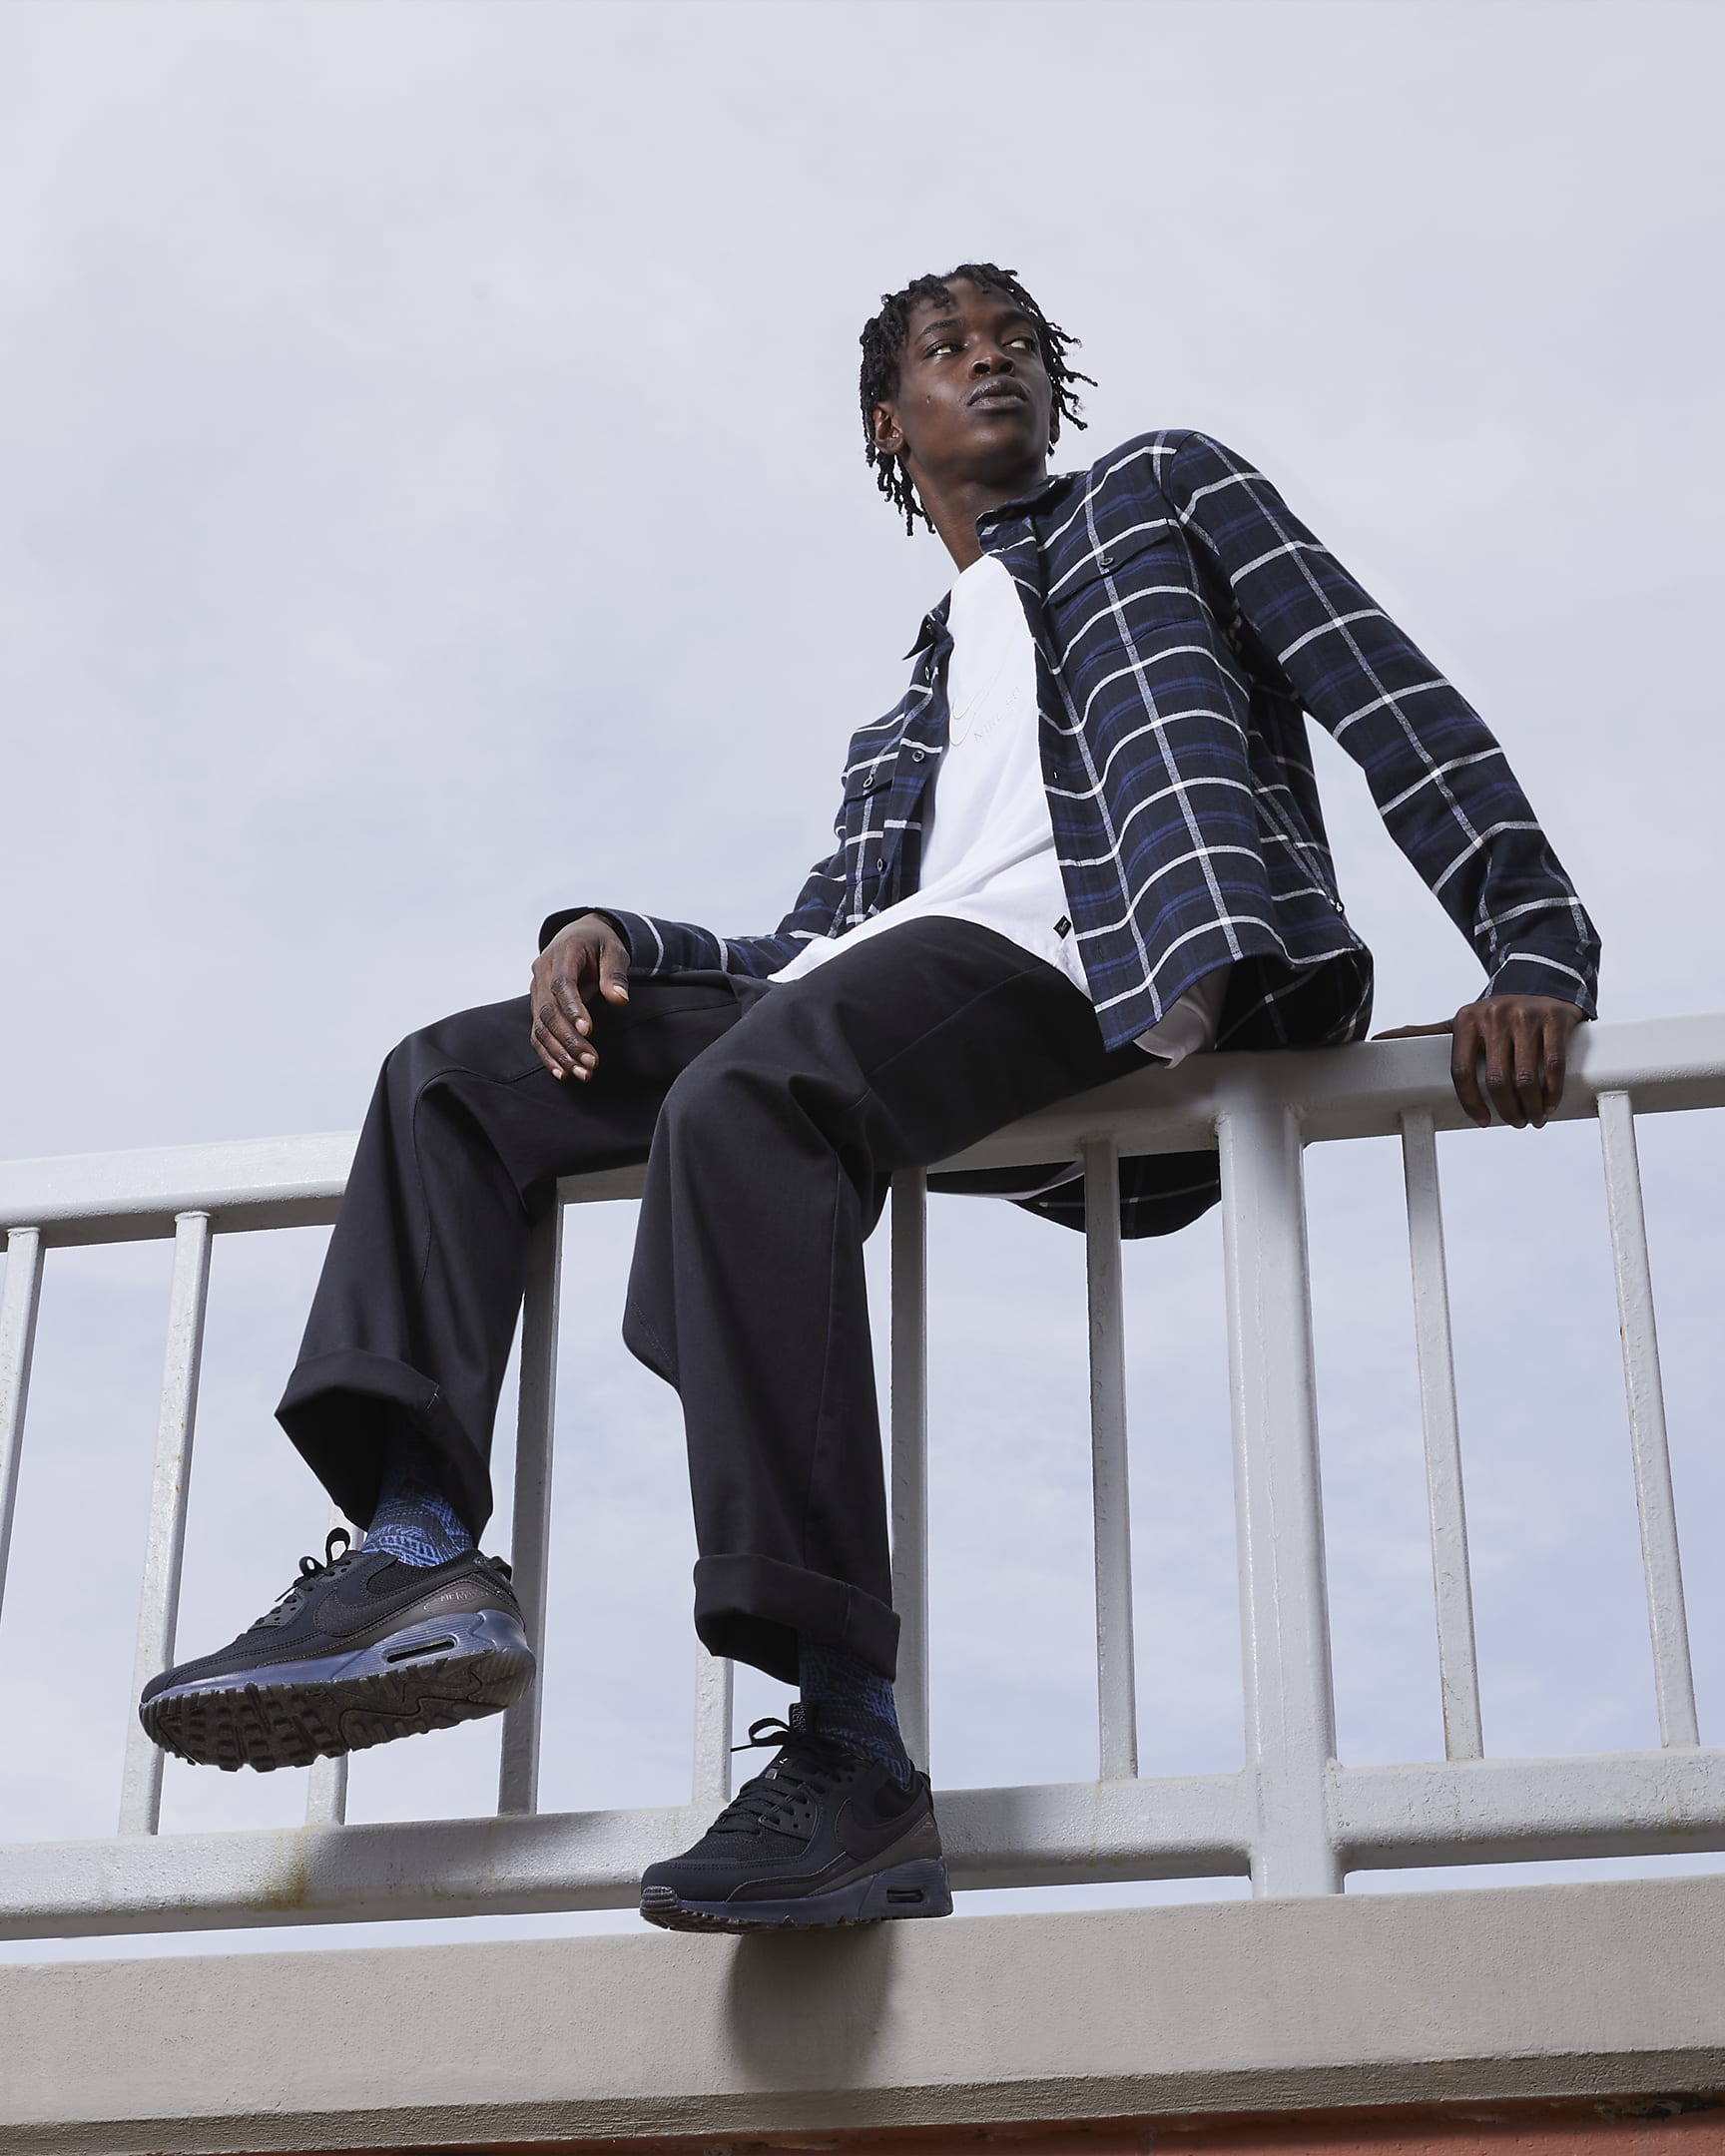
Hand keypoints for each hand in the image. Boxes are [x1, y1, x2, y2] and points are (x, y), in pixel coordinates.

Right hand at [529, 914, 629, 1081]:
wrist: (579, 935)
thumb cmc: (599, 943)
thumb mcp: (615, 950)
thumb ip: (615, 974)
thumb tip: (619, 999)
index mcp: (561, 953)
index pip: (562, 984)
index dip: (573, 1008)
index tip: (588, 1030)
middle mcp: (542, 973)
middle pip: (549, 1011)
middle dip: (569, 1040)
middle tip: (592, 1062)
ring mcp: (536, 991)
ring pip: (541, 1028)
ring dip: (560, 1054)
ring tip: (583, 1073)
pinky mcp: (538, 1007)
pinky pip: (538, 1034)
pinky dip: (548, 1055)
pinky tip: (563, 1073)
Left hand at [1376, 994, 1585, 1129]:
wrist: (1538, 982)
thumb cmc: (1493, 1016)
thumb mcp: (1458, 1023)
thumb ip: (1423, 1035)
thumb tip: (1377, 1038)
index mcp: (1465, 1021)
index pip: (1461, 1072)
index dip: (1471, 1103)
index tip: (1482, 1121)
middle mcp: (1493, 1016)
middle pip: (1497, 1080)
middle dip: (1507, 1109)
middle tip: (1514, 1122)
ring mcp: (1526, 1016)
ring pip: (1527, 1076)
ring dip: (1532, 1106)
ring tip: (1533, 1118)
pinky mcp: (1554, 1017)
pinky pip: (1554, 1064)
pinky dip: (1553, 1091)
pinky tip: (1550, 1104)